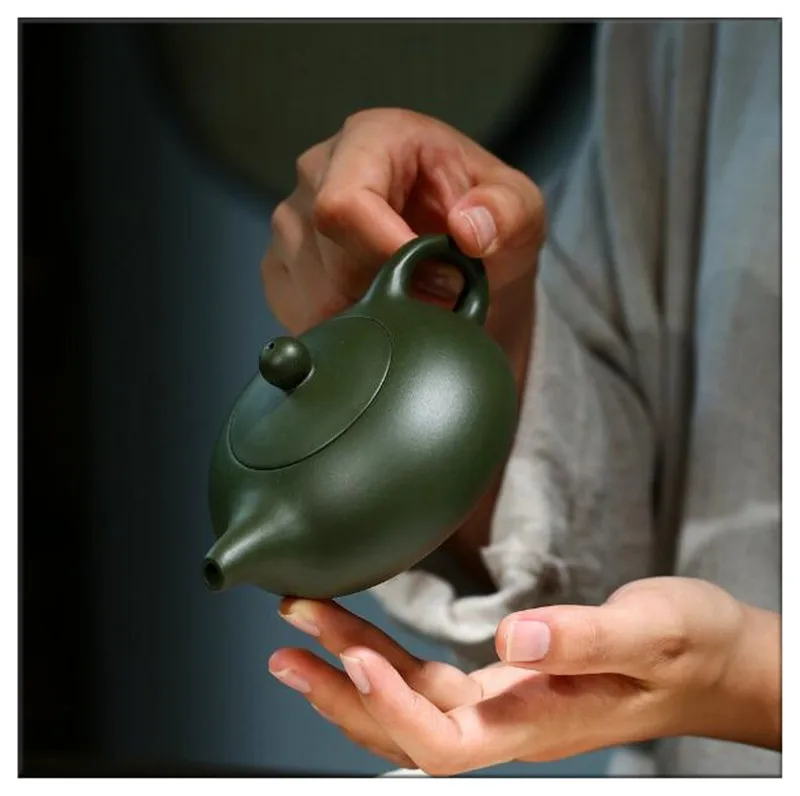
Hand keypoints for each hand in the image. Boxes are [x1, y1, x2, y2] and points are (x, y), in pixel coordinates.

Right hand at [260, 107, 542, 384]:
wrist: (459, 250)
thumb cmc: (484, 219)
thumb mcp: (518, 207)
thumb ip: (506, 211)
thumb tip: (468, 230)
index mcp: (372, 138)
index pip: (345, 203)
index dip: (384, 252)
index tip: (433, 281)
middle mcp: (318, 172)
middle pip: (329, 258)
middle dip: (389, 292)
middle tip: (436, 294)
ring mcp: (292, 222)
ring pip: (314, 296)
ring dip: (371, 315)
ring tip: (411, 298)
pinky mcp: (282, 266)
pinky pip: (301, 315)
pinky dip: (346, 330)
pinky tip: (376, 310)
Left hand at [268, 578, 779, 774]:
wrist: (711, 661)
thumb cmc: (689, 649)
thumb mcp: (651, 632)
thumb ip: (584, 637)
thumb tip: (513, 638)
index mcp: (540, 721)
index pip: (445, 742)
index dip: (390, 709)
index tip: (350, 655)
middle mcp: (510, 722)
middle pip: (404, 727)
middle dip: (338, 689)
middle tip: (286, 644)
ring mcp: (503, 705)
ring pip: (407, 703)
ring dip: (348, 670)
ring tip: (298, 631)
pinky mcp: (504, 681)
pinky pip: (427, 680)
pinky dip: (383, 658)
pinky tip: (356, 637)